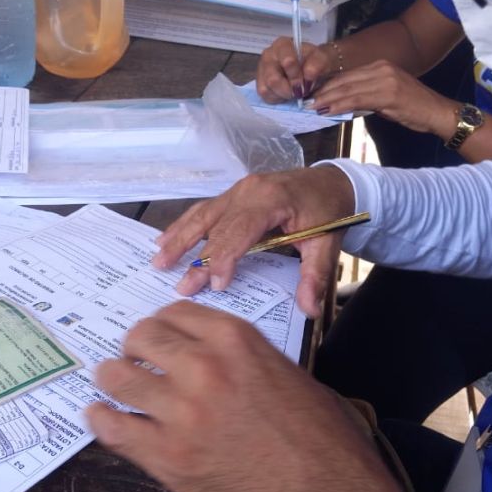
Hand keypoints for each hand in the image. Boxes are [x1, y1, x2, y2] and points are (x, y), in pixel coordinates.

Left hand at [87, 301, 405, 491]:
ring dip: (112, 378)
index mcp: (234, 339)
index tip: (157, 337)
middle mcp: (202, 367)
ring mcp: (180, 412)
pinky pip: (112, 428)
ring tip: (112, 385)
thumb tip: (202, 355)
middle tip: (133, 360)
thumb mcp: (284, 370)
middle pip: (141, 337)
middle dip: (134, 347)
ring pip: (117, 377)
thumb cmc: (318, 434)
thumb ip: (238, 356)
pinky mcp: (167, 456)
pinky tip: (100, 416)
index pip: (174, 313)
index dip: (162, 325)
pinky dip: (100, 419)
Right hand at [152, 166, 354, 318]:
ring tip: (158, 260)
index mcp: (271, 200)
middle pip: (216, 227)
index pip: (239, 232)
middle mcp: (249, 191)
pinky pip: (205, 209)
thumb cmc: (329, 212)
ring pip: (202, 215)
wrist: (332, 182)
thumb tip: (309, 310)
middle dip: (197, 259)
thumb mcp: (327, 244)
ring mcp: (239, 189)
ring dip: (179, 238)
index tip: (216, 286)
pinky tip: (165, 237)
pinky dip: (184, 224)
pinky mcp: (235, 193)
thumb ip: (315, 276)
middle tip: (181, 286)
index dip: (225, 259)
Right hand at [256, 38, 339, 102]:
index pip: (287, 61)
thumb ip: (319, 62)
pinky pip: (266, 96)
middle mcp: (268, 55)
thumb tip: (308, 73)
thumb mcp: (324, 58)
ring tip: (294, 91)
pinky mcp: (261, 84)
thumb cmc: (317, 62)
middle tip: (301, 91)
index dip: (296, 75)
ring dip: (283, 95)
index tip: (305, 82)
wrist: (314, 70)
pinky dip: (278, 99)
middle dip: (289, 89)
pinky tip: (286, 93)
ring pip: (267, 89)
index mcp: (283, 45)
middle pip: (273, 79)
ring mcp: (262, 70)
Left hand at [310, 60, 458, 136]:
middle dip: (324, 92)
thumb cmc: (414, 108)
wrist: (437, 112)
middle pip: (345, 80)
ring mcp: (385, 79)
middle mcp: (381, 69)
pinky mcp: (388, 93)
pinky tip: (328, 111)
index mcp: (381, 67)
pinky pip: (357, 98)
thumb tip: (346, 103)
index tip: (313, 95)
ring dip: (328, 99)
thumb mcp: (387, 98)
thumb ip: (367, 96)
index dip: (329, 86)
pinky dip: (340, 105)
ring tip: (313, 108)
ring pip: (348, 89)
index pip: (348, 75)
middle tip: (306, 102)